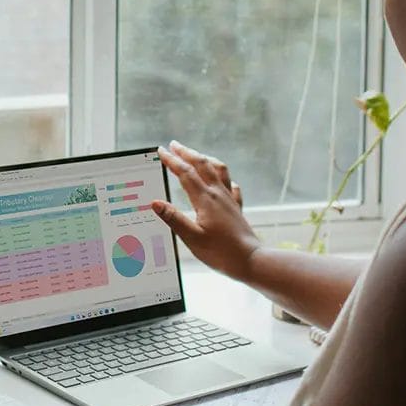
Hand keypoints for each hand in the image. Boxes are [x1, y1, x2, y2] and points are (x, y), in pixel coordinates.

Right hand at [152, 141, 261, 280]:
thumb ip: (173, 219)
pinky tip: (223, 181)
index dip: (172, 160)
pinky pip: (231, 186)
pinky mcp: (236, 208)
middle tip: (174, 145)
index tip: (161, 150)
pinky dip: (224, 178)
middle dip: (186, 153)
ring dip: (205, 159)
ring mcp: (229, 200)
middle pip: (202, 165)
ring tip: (197, 155)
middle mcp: (218, 195)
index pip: (185, 173)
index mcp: (205, 199)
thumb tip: (155, 203)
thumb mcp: (192, 238)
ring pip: (218, 170)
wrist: (250, 260)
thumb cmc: (221, 252)